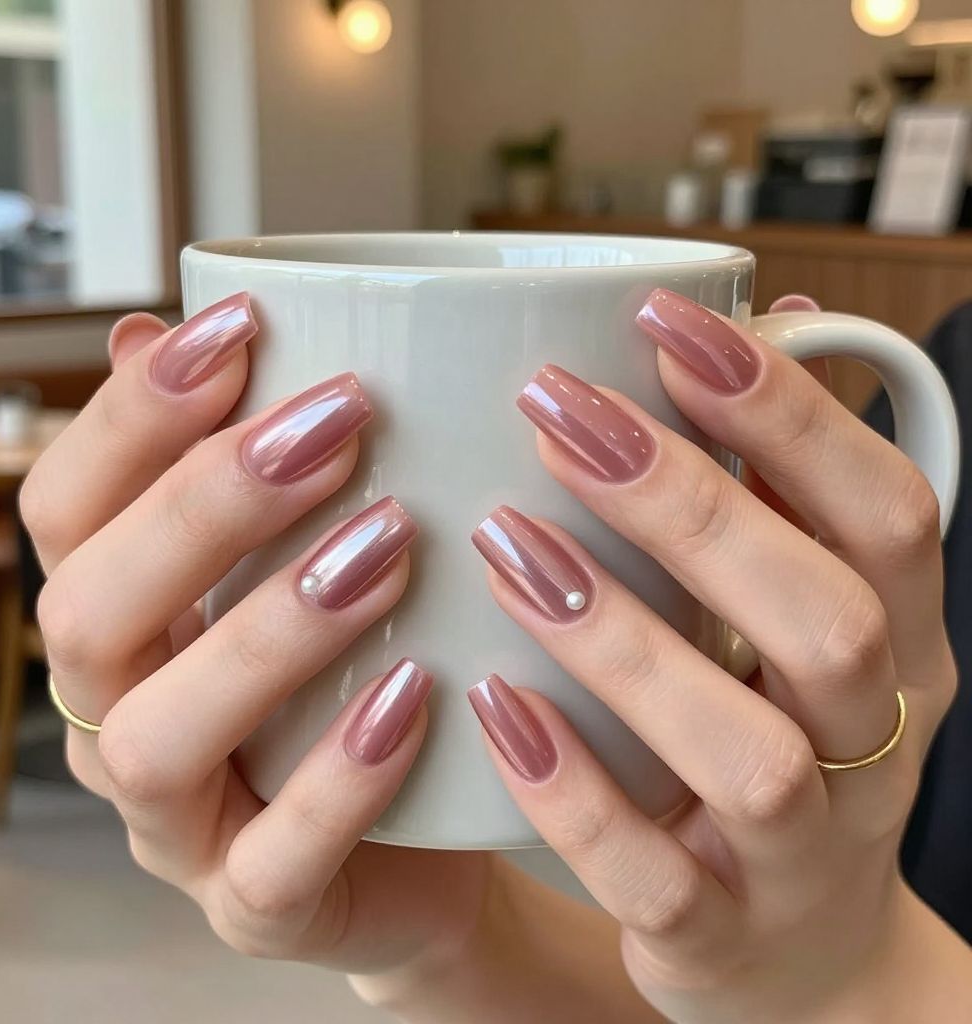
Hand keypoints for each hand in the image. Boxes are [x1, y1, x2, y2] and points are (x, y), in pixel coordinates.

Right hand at [22, 295, 487, 975]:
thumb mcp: (313, 552)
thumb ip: (251, 457)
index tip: (241, 324)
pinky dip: (341, 777)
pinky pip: (272, 862)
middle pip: (92, 611)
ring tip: (389, 544)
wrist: (434, 830)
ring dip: (268, 630)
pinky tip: (417, 694)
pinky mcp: (256, 906)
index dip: (133, 414)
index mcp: (124, 619)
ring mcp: (182, 825)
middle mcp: (123, 717)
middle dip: (205, 505)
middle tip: (338, 423)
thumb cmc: (364, 664)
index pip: (69, 509)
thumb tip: (160, 322)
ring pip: (160, 738)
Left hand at [467, 289, 963, 1022]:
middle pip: (825, 618)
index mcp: (897, 643)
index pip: (884, 510)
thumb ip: (778, 483)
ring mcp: (803, 856)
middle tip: (559, 415)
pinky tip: (491, 703)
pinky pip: (652, 876)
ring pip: (748, 755)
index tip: (666, 320)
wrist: (792, 946)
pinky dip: (572, 788)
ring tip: (508, 545)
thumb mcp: (794, 612)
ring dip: (625, 639)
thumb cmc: (770, 731)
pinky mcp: (720, 937)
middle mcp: (871, 745)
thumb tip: (773, 314)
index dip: (788, 410)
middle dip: (692, 505)